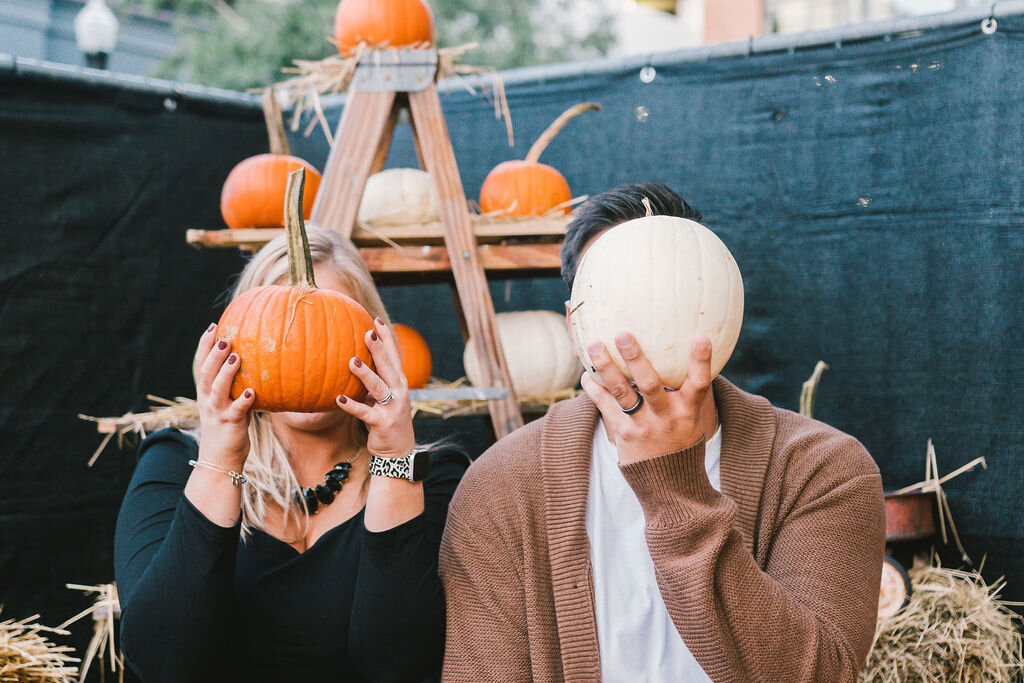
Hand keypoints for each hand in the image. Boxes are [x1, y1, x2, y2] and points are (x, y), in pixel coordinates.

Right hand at [194, 323, 255, 468]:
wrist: (219, 461)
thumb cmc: (228, 429)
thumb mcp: (227, 404)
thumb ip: (233, 386)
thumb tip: (251, 362)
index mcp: (205, 393)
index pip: (200, 364)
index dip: (204, 345)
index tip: (213, 326)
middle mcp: (208, 400)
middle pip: (205, 373)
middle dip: (213, 354)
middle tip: (224, 337)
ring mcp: (217, 412)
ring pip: (218, 389)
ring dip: (226, 372)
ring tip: (237, 357)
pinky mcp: (229, 424)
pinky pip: (237, 411)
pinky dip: (244, 401)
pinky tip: (252, 392)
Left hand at [336, 318, 415, 459]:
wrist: (398, 450)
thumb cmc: (386, 418)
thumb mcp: (382, 397)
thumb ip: (372, 381)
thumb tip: (350, 360)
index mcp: (398, 382)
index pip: (393, 355)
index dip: (386, 338)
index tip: (375, 320)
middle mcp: (399, 392)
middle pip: (388, 366)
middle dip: (378, 349)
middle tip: (367, 332)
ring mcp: (392, 408)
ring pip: (378, 387)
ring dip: (365, 375)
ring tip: (352, 362)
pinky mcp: (382, 423)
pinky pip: (365, 413)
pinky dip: (351, 406)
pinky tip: (338, 399)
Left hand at [580, 333, 712, 463]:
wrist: (671, 485)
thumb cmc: (681, 440)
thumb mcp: (693, 419)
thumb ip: (686, 391)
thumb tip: (683, 353)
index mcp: (689, 410)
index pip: (700, 383)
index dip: (702, 361)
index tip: (701, 337)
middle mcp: (667, 417)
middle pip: (650, 384)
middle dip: (635, 358)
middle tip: (623, 334)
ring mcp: (644, 426)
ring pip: (622, 393)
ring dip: (607, 367)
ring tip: (595, 345)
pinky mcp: (624, 434)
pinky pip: (606, 407)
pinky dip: (595, 389)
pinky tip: (587, 374)